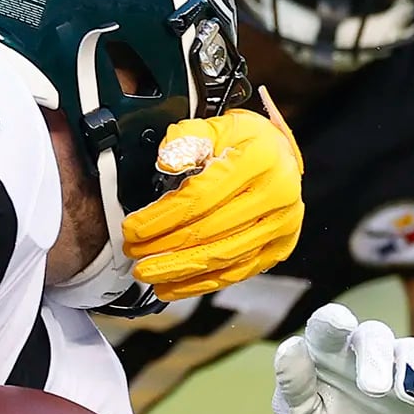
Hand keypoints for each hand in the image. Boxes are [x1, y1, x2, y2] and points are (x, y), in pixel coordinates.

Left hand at [120, 98, 303, 300]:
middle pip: (209, 231)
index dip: (161, 218)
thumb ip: (186, 140)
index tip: (132, 229)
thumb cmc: (243, 142)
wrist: (280, 154)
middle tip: (134, 253)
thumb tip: (168, 162)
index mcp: (259, 160)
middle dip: (164, 247)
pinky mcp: (279, 247)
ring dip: (178, 270)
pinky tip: (173, 286)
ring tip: (148, 272)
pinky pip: (237, 273)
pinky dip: (201, 284)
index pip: (200, 197)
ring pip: (222, 257)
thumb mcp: (213, 126)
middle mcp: (276, 194)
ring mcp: (281, 224)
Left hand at [272, 303, 413, 413]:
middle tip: (373, 389)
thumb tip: (290, 346)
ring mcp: (397, 376)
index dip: (334, 320)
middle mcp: (363, 358)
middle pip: (375, 336)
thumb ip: (293, 384)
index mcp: (325, 357)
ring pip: (412, 352)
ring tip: (409, 393)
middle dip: (376, 356)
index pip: (327, 328)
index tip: (340, 324)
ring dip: (413, 366)